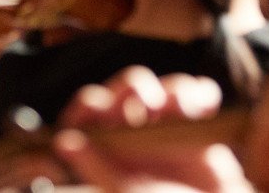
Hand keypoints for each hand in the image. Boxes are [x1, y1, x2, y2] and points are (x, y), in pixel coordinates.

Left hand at [55, 67, 249, 192]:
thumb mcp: (125, 191)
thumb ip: (95, 166)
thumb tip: (64, 141)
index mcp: (111, 147)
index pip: (90, 111)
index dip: (91, 103)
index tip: (100, 106)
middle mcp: (136, 132)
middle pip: (127, 88)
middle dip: (134, 87)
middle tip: (148, 101)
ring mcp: (168, 126)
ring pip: (164, 87)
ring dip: (174, 90)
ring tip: (181, 108)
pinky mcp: (198, 124)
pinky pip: (198, 94)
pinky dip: (202, 94)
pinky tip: (204, 107)